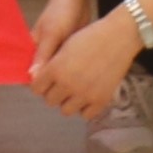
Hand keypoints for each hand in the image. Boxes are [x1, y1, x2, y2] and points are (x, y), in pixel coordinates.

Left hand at [27, 3, 149, 121]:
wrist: (118, 38)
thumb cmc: (89, 37)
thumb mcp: (64, 46)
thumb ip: (48, 64)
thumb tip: (33, 78)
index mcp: (56, 69)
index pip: (37, 89)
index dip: (41, 84)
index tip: (46, 80)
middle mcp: (68, 85)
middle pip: (50, 101)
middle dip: (54, 92)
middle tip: (62, 83)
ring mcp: (85, 95)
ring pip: (66, 111)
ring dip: (68, 101)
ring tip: (76, 90)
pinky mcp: (101, 101)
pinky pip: (86, 115)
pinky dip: (85, 107)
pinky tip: (88, 95)